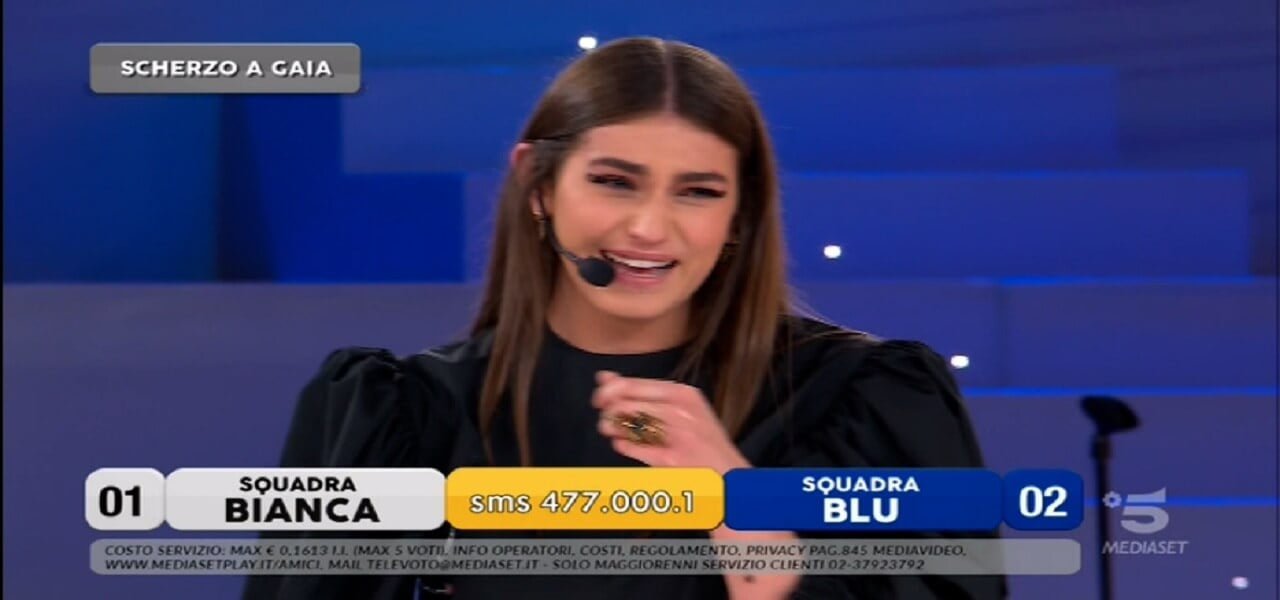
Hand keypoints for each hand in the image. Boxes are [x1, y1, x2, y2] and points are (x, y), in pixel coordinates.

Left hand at [592, 370, 749, 474]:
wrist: (729, 478)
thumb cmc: (702, 443)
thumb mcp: (681, 409)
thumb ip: (643, 393)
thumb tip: (604, 376)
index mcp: (684, 393)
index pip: (632, 384)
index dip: (608, 391)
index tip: (599, 400)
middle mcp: (681, 411)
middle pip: (625, 403)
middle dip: (608, 413)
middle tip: (607, 421)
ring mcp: (677, 436)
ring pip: (626, 424)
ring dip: (612, 429)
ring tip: (614, 433)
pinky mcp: (670, 461)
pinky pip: (633, 448)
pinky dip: (623, 446)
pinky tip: (625, 445)